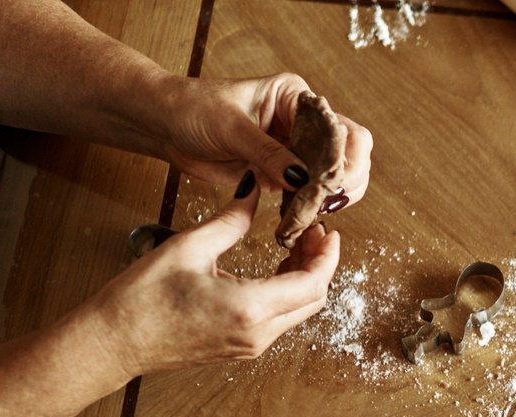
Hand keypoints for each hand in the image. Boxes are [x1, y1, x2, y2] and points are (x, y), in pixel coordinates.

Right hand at [81, 182, 338, 379]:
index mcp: (250, 309)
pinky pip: (279, 320)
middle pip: (313, 300)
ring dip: (303, 278)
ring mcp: (251, 347)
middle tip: (310, 232)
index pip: (313, 284)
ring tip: (293, 244)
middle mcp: (258, 335)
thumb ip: (230, 220)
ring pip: (299, 312)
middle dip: (319, 264)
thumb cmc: (141, 299)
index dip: (328, 256)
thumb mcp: (188, 247)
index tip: (328, 230)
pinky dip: (286, 293)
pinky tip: (274, 267)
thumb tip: (254, 191)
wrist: (113, 342)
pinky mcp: (241, 349)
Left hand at [153, 73, 371, 205]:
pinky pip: (309, 194)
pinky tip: (302, 217)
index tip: (330, 179)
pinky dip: (311, 208)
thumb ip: (269, 153)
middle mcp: (302, 124)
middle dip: (345, 180)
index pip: (341, 128)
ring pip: (335, 177)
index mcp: (296, 99)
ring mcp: (294, 150)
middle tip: (327, 199)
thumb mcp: (232, 127)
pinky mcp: (282, 174)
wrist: (164, 126)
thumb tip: (303, 179)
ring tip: (314, 210)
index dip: (344, 157)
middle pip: (350, 154)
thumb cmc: (193, 109)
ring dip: (331, 197)